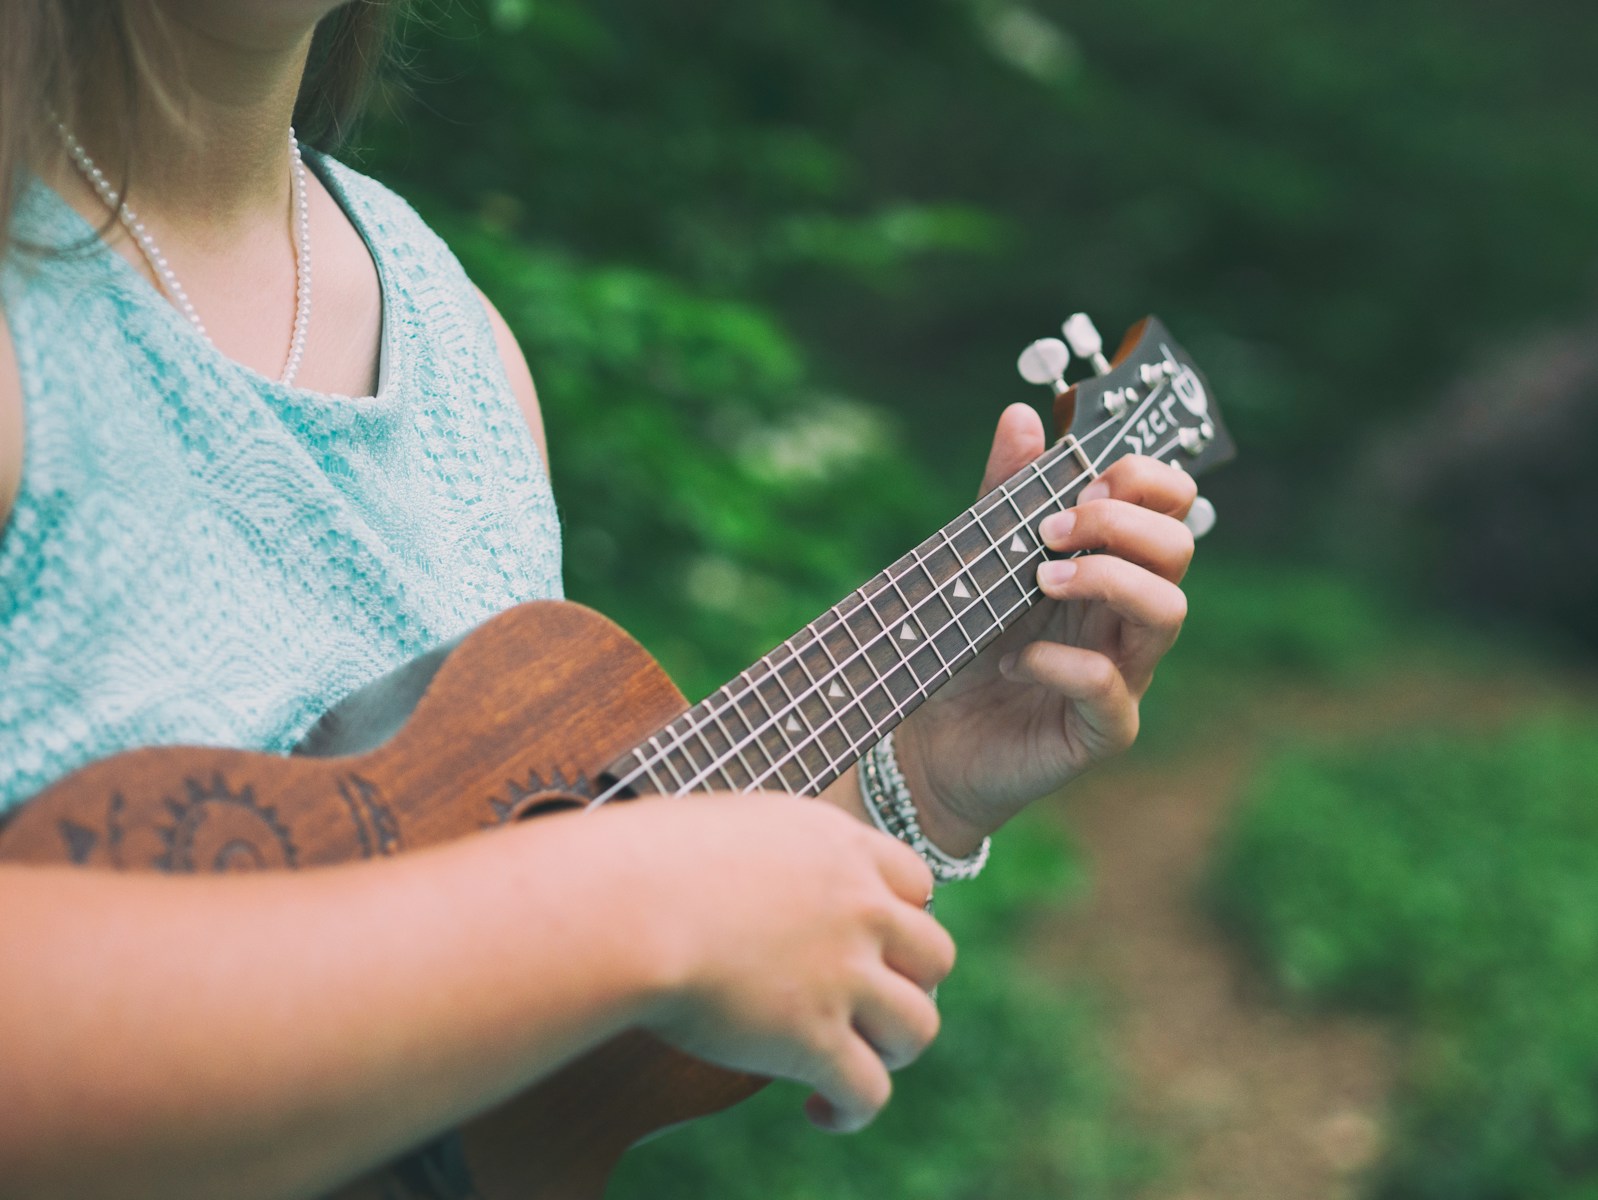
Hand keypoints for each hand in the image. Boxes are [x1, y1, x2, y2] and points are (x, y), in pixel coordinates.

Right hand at [626, 793, 955, 1131]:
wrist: (626, 905)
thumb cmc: (643, 861)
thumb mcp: (728, 828)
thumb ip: (766, 855)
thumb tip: (746, 873)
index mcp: (837, 845)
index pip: (915, 882)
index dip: (898, 918)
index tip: (868, 944)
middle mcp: (858, 906)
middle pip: (935, 954)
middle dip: (908, 985)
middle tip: (865, 1006)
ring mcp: (844, 972)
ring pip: (919, 1025)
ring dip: (892, 1050)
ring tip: (852, 1061)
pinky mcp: (815, 1036)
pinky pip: (869, 1091)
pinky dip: (852, 1110)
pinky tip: (821, 1112)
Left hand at [896, 403, 1196, 853]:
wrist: (926, 742)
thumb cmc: (960, 648)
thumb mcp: (975, 561)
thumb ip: (1003, 495)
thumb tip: (1022, 414)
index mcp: (1108, 565)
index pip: (1170, 507)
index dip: (1146, 481)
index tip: (1086, 480)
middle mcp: (1126, 617)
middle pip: (1180, 549)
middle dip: (1121, 523)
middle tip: (1052, 529)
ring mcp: (1124, 675)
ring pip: (1168, 613)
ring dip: (1107, 580)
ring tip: (1041, 580)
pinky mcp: (1100, 730)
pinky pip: (1111, 690)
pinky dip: (1062, 663)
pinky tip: (1014, 659)